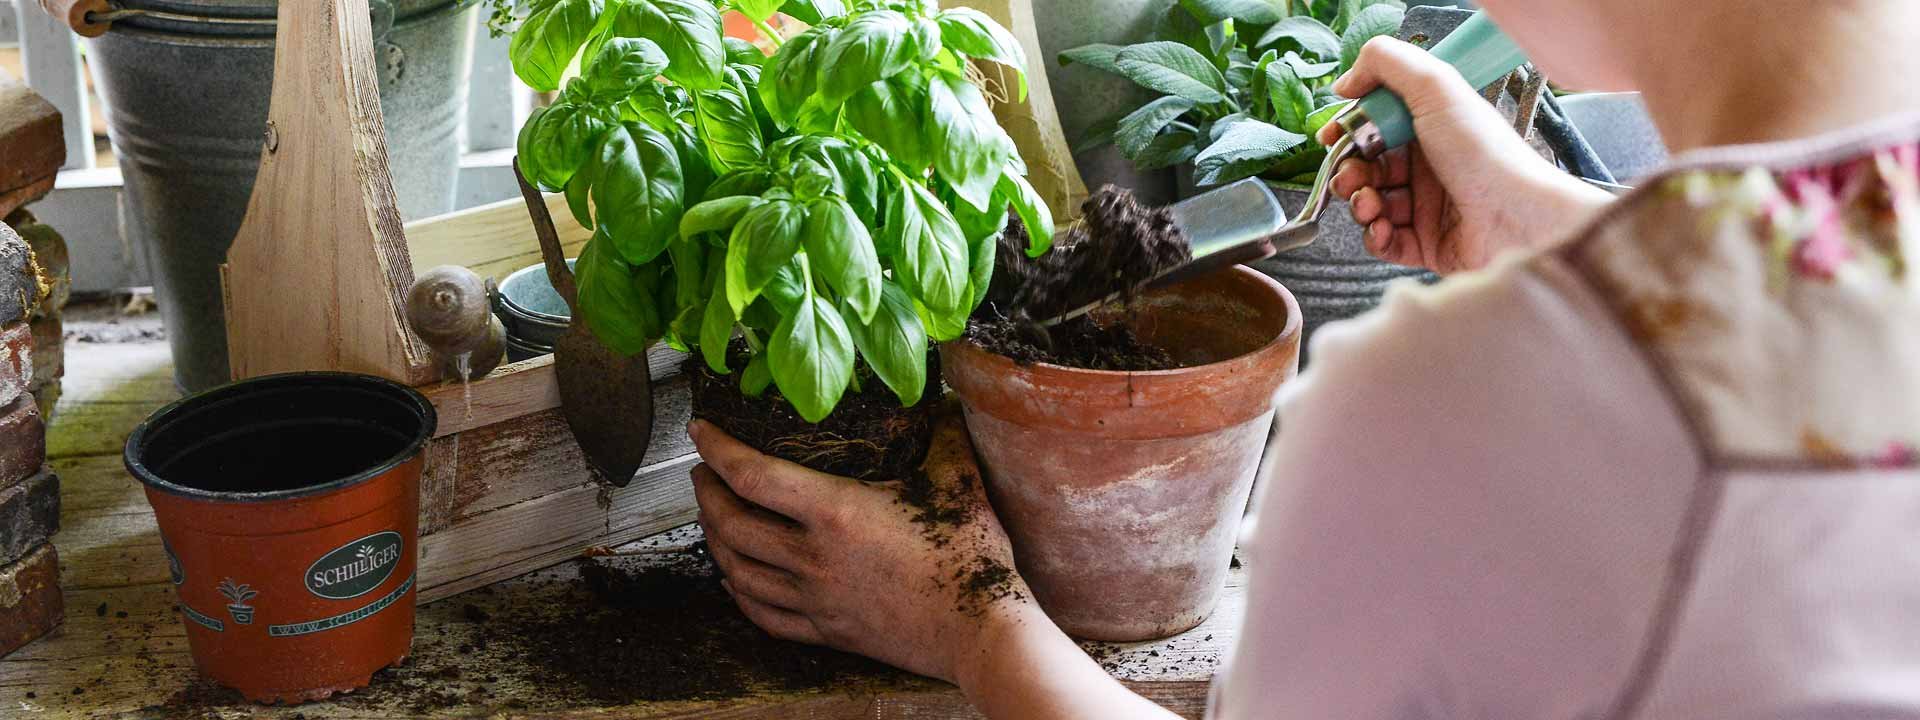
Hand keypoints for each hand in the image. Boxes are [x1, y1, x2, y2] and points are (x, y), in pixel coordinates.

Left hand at [688, 404, 1031, 683]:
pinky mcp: (827, 632)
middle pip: (732, 524)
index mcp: (837, 513)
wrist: (983, 632)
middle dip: (707, 494)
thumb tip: (943, 398)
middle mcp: (815, 558)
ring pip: (738, 572)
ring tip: (713, 518)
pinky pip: (764, 615)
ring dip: (715, 541)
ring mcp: (816, 600)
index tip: (700, 431)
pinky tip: (734, 581)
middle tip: (703, 473)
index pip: (753, 475)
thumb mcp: (958, 480)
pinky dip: (738, 594)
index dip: (717, 449)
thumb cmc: (972, 558)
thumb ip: (943, 432)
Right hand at [1320, 37, 1611, 272]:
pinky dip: (1374, 235)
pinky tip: (1382, 228)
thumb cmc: (1487, 155)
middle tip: (1351, 175)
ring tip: (1369, 205)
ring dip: (1359, 204)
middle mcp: (1429, 164)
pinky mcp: (1427, 243)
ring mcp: (1427, 206)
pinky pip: (1383, 241)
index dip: (1350, 131)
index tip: (1333, 136)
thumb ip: (1386, 63)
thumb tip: (1346, 81)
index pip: (1376, 125)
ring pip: (1370, 203)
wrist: (1518, 219)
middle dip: (1348, 171)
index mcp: (1432, 126)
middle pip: (1367, 166)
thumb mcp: (1436, 88)